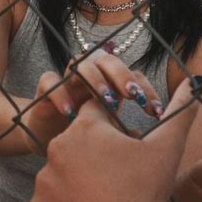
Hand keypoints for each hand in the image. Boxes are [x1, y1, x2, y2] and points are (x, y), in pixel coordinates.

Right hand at [23, 49, 164, 152]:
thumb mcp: (111, 135)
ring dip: (95, 79)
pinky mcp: (43, 92)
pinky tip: (70, 113)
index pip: (132, 74)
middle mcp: (90, 78)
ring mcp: (67, 82)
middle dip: (123, 75)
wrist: (45, 141)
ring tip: (106, 101)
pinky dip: (60, 93)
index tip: (157, 112)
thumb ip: (128, 130)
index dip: (146, 88)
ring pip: (80, 63)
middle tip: (133, 96)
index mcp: (110, 86)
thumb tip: (157, 137)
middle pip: (107, 60)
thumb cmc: (84, 138)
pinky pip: (49, 80)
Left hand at [29, 78, 198, 201]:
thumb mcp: (167, 147)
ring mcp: (44, 176)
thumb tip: (194, 81)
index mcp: (86, 126)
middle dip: (95, 152)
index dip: (112, 126)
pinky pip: (51, 199)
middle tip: (117, 175)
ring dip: (79, 178)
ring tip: (103, 197)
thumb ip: (180, 109)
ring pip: (64, 170)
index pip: (96, 111)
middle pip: (78, 141)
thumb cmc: (145, 191)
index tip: (123, 145)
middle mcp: (58, 145)